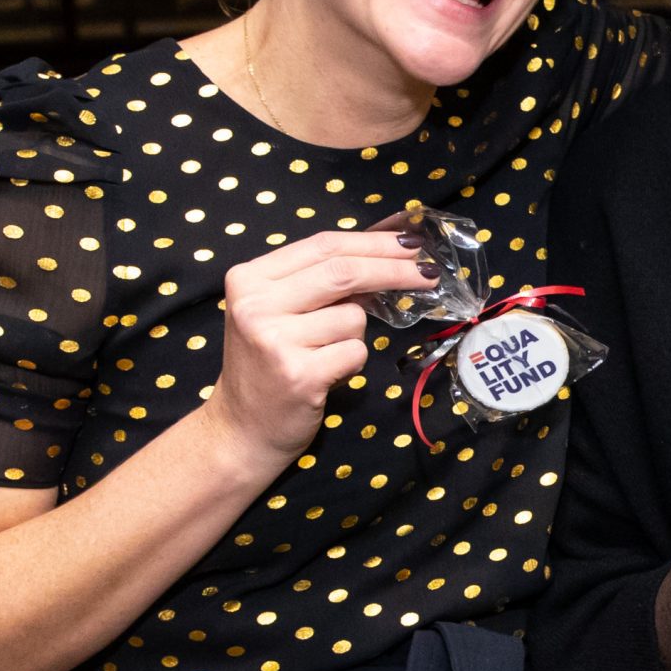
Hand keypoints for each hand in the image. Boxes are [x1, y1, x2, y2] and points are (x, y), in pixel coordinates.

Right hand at [204, 229, 437, 468]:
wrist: (241, 428)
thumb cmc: (269, 364)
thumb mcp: (280, 311)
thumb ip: (320, 282)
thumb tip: (390, 253)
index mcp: (249, 279)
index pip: (323, 246)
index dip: (373, 242)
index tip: (409, 242)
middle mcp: (255, 305)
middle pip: (343, 272)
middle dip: (394, 269)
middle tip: (429, 272)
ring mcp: (274, 340)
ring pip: (354, 317)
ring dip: (356, 334)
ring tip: (325, 353)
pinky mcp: (298, 375)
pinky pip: (355, 352)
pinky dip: (352, 362)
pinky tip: (326, 374)